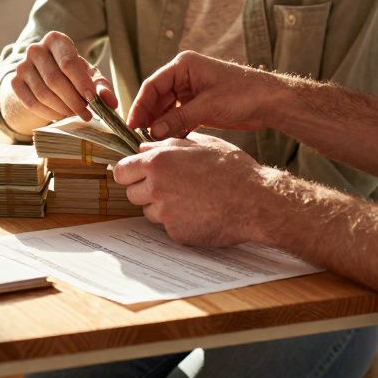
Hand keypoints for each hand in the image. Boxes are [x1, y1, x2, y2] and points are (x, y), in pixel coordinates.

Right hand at [9, 31, 114, 121]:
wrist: (46, 75)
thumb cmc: (73, 74)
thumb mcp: (89, 76)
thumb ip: (101, 86)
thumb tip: (111, 102)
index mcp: (56, 40)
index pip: (68, 63)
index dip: (81, 84)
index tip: (93, 101)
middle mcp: (36, 49)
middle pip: (54, 80)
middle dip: (73, 101)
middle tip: (86, 114)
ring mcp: (22, 65)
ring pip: (43, 93)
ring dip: (61, 109)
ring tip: (75, 114)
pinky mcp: (15, 82)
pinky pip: (31, 103)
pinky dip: (48, 113)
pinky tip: (60, 116)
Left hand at [113, 133, 270, 246]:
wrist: (255, 201)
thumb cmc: (232, 169)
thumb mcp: (201, 144)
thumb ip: (168, 144)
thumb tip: (145, 146)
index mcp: (159, 162)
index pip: (122, 171)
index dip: (130, 172)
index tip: (137, 175)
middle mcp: (157, 187)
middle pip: (131, 193)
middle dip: (145, 190)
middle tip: (170, 186)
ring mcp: (166, 213)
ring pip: (149, 211)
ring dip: (162, 206)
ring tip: (191, 198)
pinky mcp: (176, 233)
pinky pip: (168, 226)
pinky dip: (179, 221)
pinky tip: (199, 212)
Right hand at [127, 51, 278, 137]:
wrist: (270, 102)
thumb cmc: (243, 93)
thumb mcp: (208, 106)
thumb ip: (178, 119)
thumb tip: (152, 131)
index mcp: (184, 66)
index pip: (153, 85)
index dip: (140, 105)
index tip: (131, 124)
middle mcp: (184, 76)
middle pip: (157, 98)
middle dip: (149, 117)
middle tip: (139, 137)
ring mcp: (191, 92)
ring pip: (167, 110)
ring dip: (160, 125)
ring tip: (151, 143)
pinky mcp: (199, 106)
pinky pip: (179, 118)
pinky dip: (173, 129)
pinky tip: (167, 142)